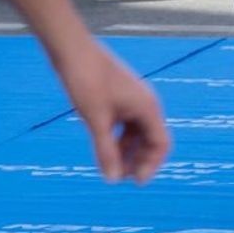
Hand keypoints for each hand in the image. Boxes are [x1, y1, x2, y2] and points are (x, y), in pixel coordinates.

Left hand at [52, 41, 171, 184]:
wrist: (72, 50)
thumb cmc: (87, 81)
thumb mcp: (96, 120)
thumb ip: (106, 151)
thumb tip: (112, 180)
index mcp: (147, 107)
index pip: (161, 143)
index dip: (151, 165)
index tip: (135, 182)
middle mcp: (144, 103)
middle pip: (151, 140)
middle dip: (138, 160)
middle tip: (118, 178)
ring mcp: (132, 100)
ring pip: (137, 133)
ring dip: (127, 152)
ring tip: (109, 168)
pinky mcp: (119, 97)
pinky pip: (125, 124)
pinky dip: (117, 139)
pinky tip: (103, 149)